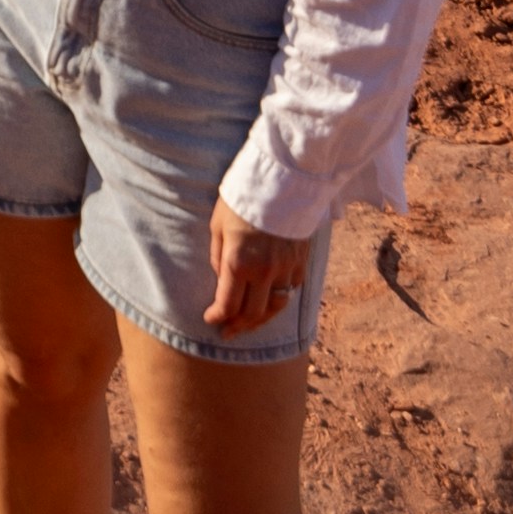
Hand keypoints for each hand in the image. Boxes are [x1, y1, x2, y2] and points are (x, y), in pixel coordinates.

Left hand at [204, 196, 309, 338]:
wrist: (281, 180)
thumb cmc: (241, 199)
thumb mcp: (218, 226)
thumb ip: (219, 257)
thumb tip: (222, 281)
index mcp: (239, 263)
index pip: (228, 305)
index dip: (218, 317)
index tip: (211, 320)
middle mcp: (264, 272)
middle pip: (253, 314)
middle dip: (238, 327)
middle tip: (227, 333)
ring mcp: (286, 269)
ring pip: (275, 308)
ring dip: (260, 321)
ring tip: (248, 325)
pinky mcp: (301, 263)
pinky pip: (290, 291)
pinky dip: (279, 301)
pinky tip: (269, 302)